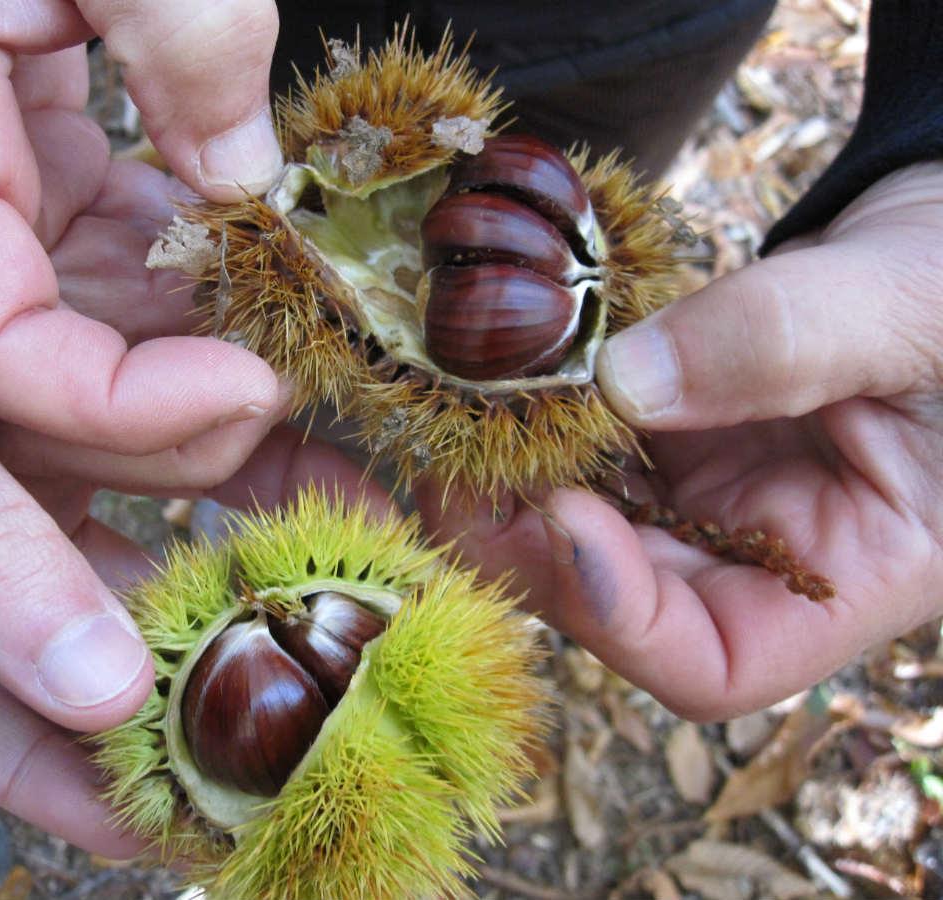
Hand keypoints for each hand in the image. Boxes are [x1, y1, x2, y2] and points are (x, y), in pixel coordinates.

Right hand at [0, 0, 281, 456]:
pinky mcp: (43, 190)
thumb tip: (248, 182)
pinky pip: (114, 282)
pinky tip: (271, 285)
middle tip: (299, 382)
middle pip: (36, 388)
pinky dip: (193, 301)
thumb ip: (183, 34)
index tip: (252, 382)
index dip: (116, 407)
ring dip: (194, 368)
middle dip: (169, 420)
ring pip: (83, 349)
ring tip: (308, 347)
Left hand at [0, 273, 384, 852]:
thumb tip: (117, 682)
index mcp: (23, 397)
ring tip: (256, 785)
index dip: (269, 494)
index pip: (173, 447)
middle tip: (340, 682)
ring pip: (80, 673)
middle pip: (147, 570)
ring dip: (160, 731)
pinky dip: (56, 791)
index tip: (360, 545)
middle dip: (240, 624)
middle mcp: (4, 495)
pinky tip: (140, 829)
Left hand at [418, 162, 942, 720]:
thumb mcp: (909, 309)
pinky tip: (501, 363)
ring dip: (512, 473)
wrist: (942, 239)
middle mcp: (757, 551)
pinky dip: (540, 409)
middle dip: (523, 539)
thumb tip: (623, 382)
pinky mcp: (673, 430)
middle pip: (614, 597)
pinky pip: (589, 438)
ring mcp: (707, 491)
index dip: (620, 617)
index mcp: (848, 574)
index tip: (566, 518)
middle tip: (457, 461)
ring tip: (460, 406)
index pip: (713, 663)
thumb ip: (782, 342)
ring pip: (584, 516)